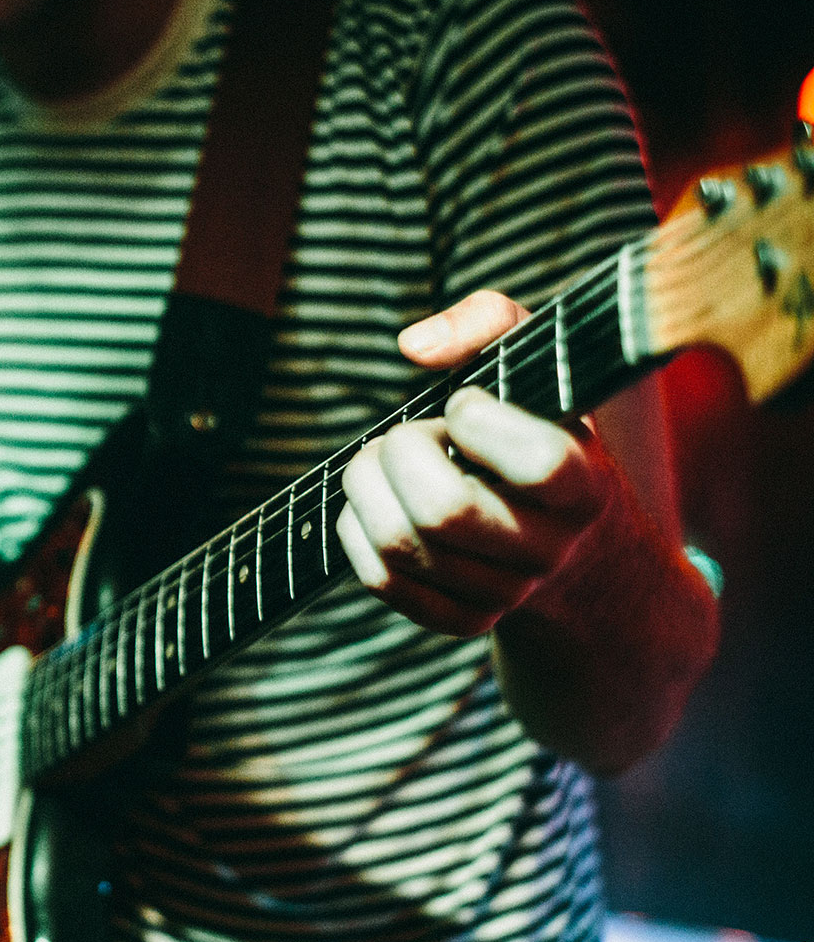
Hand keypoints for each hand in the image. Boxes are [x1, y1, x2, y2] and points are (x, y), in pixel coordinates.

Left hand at [335, 290, 617, 636]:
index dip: (479, 421)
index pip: (539, 464)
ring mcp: (505, 593)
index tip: (464, 403)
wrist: (576, 548)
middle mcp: (550, 549)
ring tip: (388, 461)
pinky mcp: (462, 620)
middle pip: (442, 511)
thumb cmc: (539, 432)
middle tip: (408, 434)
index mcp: (584, 484)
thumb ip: (491, 321)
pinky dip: (357, 530)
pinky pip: (382, 579)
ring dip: (366, 484)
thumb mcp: (540, 366)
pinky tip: (377, 503)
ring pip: (399, 543)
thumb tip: (416, 346)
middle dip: (399, 453)